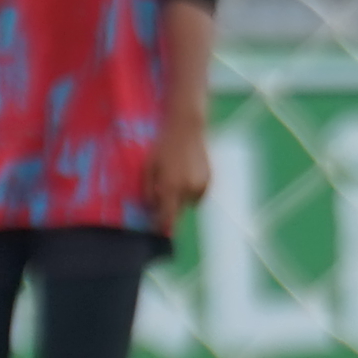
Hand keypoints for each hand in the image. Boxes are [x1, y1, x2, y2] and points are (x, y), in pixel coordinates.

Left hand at [147, 112, 214, 228]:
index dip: (160, 226)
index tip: (155, 229)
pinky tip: (186, 174)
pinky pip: (198, 195)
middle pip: (178, 211)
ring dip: (181, 198)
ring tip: (175, 178)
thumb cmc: (163, 145)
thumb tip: (150, 208)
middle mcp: (188, 190)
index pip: (167, 218)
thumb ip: (148, 190)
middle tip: (162, 193)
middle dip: (169, 208)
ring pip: (188, 203)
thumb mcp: (148, 167)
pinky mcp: (209, 180)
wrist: (187, 128)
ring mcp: (201, 185)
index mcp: (171, 187)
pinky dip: (191, 191)